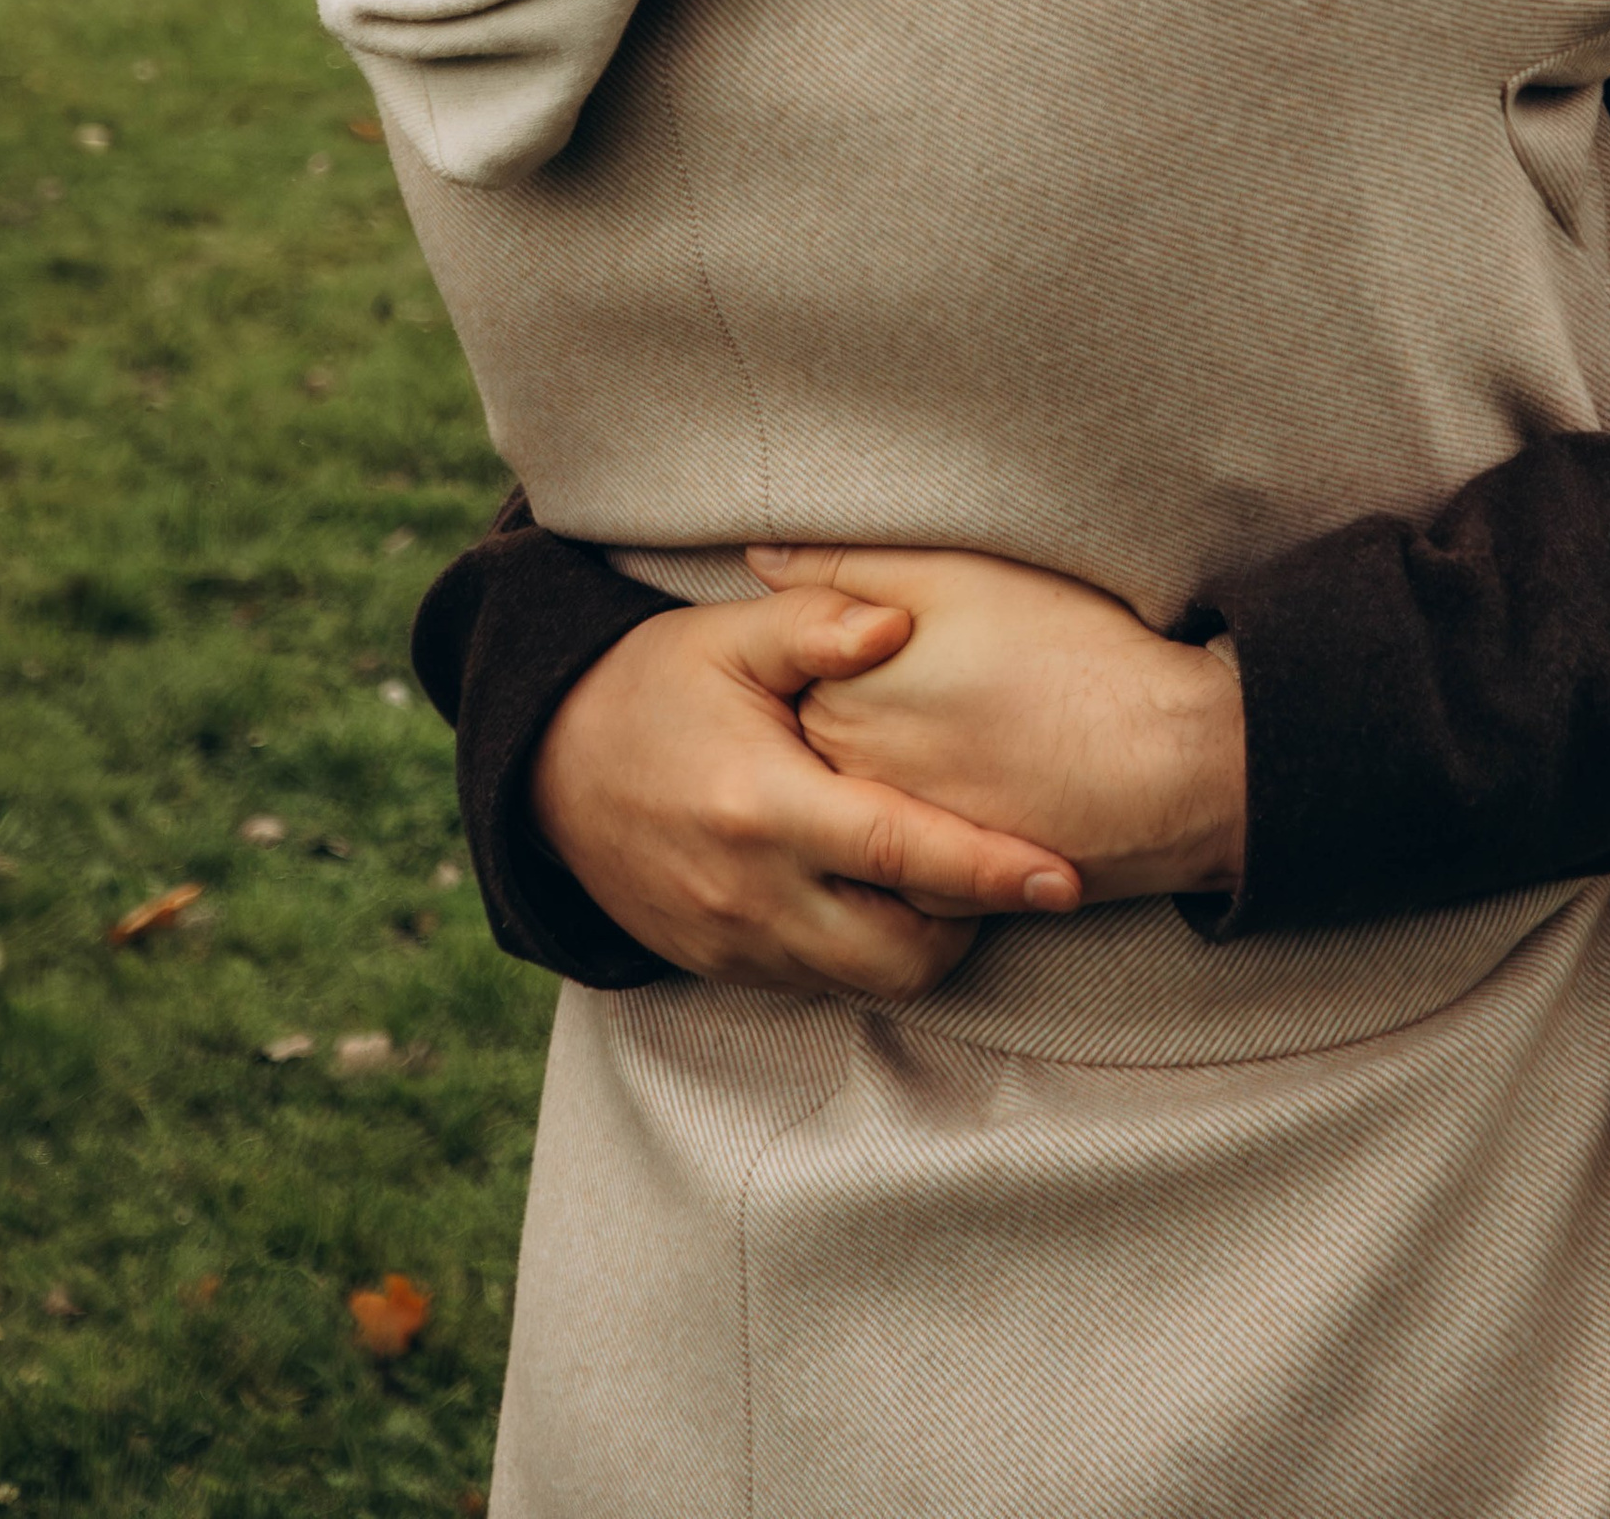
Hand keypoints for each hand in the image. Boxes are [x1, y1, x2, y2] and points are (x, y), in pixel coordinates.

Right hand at [528, 585, 1083, 999]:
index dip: (990, 870)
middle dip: (971, 922)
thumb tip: (898, 625)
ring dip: (923, 942)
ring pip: (866, 980)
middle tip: (1006, 867)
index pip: (901, 851)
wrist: (546, 764)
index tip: (1063, 878)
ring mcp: (732, 942)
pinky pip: (819, 984)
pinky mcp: (719, 967)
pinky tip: (883, 894)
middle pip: (899, 950)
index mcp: (763, 805)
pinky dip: (866, 952)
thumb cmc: (655, 684)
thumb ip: (816, 625)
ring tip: (948, 878)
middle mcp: (750, 892)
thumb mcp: (727, 637)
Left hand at [748, 545, 1249, 903]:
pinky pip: (903, 873)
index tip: (876, 650)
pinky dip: (921, 847)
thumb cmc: (1073, 651)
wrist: (1172, 761)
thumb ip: (845, 567)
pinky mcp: (943, 896)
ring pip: (855, 815)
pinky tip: (973, 802)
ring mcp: (893, 846)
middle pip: (819, 749)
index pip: (792, 676)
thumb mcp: (958, 575)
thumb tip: (759, 557)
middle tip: (929, 697)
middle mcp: (853, 780)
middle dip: (847, 727)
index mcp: (841, 694)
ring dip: (877, 789)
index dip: (835, 657)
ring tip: (954, 746)